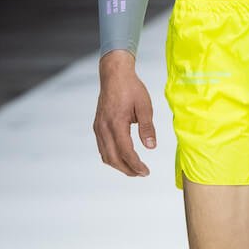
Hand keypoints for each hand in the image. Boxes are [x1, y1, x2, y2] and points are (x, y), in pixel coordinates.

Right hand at [93, 52, 155, 176]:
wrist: (114, 75)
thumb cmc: (131, 88)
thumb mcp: (144, 106)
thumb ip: (147, 128)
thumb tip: (151, 147)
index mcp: (116, 123)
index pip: (125, 152)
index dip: (136, 165)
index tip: (145, 172)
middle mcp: (104, 128)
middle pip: (113, 158)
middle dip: (127, 169)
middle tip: (141, 173)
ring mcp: (98, 127)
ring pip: (105, 155)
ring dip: (119, 165)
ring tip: (133, 168)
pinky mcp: (97, 126)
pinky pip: (102, 147)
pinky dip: (112, 157)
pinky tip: (122, 157)